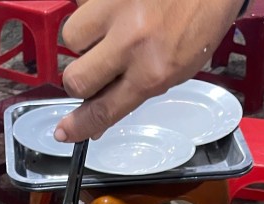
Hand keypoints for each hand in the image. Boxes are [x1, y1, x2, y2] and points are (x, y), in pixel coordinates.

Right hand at [55, 0, 243, 142]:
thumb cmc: (199, 22)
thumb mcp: (176, 69)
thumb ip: (135, 91)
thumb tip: (99, 115)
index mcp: (152, 72)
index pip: (103, 109)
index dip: (79, 125)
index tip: (64, 131)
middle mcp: (131, 42)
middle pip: (75, 78)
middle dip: (81, 79)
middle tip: (97, 70)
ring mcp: (116, 8)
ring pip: (72, 37)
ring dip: (85, 39)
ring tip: (111, 29)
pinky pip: (83, 4)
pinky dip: (94, 9)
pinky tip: (118, 8)